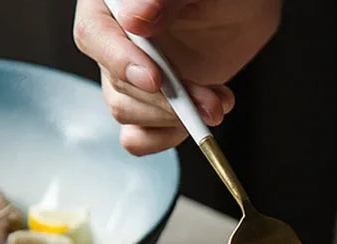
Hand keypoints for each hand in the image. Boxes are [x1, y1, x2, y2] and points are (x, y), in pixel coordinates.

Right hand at [74, 0, 280, 153]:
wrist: (242, 11)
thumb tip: (132, 19)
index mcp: (112, 4)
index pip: (94, 35)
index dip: (120, 62)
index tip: (155, 79)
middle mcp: (115, 41)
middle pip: (118, 85)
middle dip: (167, 100)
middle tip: (208, 102)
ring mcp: (132, 76)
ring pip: (128, 113)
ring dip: (177, 119)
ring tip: (217, 101)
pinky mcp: (151, 104)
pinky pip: (138, 137)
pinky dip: (166, 138)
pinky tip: (197, 120)